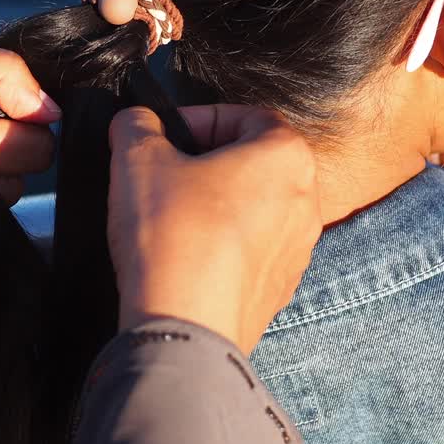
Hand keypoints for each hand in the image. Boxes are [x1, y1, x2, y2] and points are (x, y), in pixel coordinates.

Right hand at [107, 105, 322, 353]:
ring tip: (170, 217)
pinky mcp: (279, 288)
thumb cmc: (173, 239)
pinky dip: (221, 245)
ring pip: (254, 208)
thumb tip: (137, 121)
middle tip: (165, 174)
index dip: (199, 119)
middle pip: (254, 162)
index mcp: (286, 156)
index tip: (166, 136)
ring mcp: (297, 249)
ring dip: (215, 204)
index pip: (247, 115)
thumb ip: (137, 126)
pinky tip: (185, 255)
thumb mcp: (138, 159)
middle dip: (208, 162)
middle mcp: (306, 201)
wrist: (185, 327)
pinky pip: (251, 250)